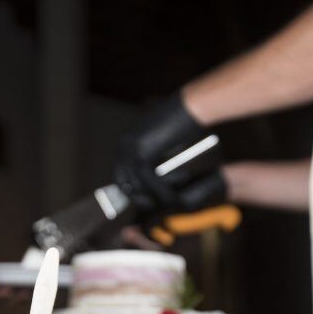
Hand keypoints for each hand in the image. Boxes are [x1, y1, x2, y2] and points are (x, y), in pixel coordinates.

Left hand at [113, 93, 227, 217]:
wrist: (191, 107)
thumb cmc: (182, 121)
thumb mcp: (162, 140)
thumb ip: (153, 157)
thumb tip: (151, 178)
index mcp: (126, 142)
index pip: (121, 173)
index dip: (132, 189)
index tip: (146, 200)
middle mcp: (124, 146)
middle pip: (123, 183)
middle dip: (138, 198)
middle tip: (154, 206)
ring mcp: (130, 150)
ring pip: (138, 186)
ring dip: (156, 195)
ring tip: (171, 198)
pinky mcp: (142, 154)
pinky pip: (150, 183)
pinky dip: (163, 191)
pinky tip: (175, 196)